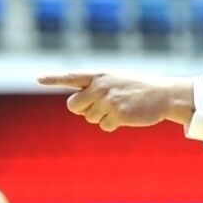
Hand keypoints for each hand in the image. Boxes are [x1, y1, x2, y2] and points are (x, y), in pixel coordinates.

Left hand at [37, 72, 195, 131]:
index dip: (54, 79)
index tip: (38, 79)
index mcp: (99, 75)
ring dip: (102, 117)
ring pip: (89, 118)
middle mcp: (100, 86)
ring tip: (120, 108)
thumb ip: (95, 88)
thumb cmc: (138, 89)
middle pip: (73, 105)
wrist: (164, 95)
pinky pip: (104, 126)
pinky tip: (126, 116)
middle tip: (101, 106)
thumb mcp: (116, 81)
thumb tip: (75, 106)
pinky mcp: (117, 115)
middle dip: (84, 109)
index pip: (72, 77)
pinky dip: (113, 125)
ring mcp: (108, 101)